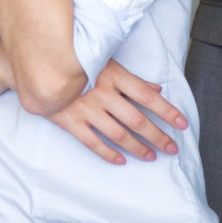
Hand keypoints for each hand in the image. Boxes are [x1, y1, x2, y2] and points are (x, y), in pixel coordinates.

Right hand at [47, 60, 188, 165]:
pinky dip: (108, 153)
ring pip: (117, 133)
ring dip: (137, 147)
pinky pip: (92, 142)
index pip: (147, 97)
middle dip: (157, 135)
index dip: (167, 111)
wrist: (39, 67)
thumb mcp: (107, 63)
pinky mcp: (70, 121)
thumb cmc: (77, 62)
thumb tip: (157, 90)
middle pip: (136, 120)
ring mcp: (86, 109)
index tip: (182, 124)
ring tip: (151, 156)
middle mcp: (102, 94)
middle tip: (172, 148)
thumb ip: (132, 79)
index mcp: (114, 76)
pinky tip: (121, 160)